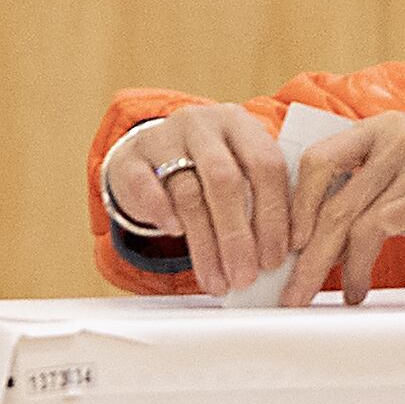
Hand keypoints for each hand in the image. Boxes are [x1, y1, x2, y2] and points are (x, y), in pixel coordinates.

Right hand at [103, 104, 291, 296]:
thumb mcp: (236, 169)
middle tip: (244, 277)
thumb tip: (274, 260)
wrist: (147, 153)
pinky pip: (144, 187)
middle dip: (237, 236)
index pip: (266, 165)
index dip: (274, 216)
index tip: (274, 260)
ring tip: (217, 280)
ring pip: (187, 193)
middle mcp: (203, 124)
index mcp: (239, 124)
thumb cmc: (203, 170)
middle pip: (225, 180)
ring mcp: (163, 137)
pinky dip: (162, 214)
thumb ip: (257, 201)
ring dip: (205, 245)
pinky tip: (175, 235)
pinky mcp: (130, 158)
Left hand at [285, 114, 404, 304]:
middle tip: (288, 287)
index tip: (281, 243)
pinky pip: (379, 231)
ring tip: (317, 295)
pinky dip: (361, 267)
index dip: (292, 204)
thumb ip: (362, 193)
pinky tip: (358, 289)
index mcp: (380, 127)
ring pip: (349, 218)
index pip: (317, 158)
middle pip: (329, 196)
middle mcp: (395, 136)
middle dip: (302, 249)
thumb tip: (309, 235)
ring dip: (327, 266)